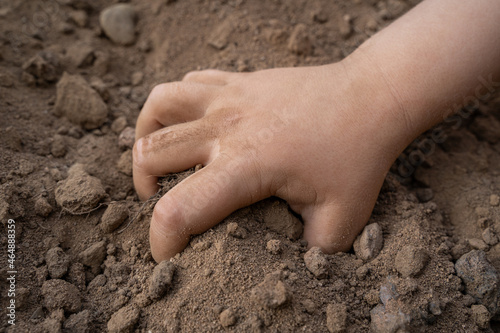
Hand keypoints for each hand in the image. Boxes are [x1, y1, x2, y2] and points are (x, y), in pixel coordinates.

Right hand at [133, 62, 408, 261]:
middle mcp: (227, 128)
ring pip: (159, 105)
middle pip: (151, 154)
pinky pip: (188, 83)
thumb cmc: (358, 156)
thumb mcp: (340, 221)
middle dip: (145, 188)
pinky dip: (175, 105)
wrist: (371, 97)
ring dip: (148, 135)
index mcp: (246, 166)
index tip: (170, 251)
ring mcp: (230, 97)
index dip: (162, 239)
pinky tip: (190, 124)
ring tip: (159, 157)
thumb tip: (291, 266)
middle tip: (163, 203)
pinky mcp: (238, 80)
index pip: (178, 209)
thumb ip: (308, 254)